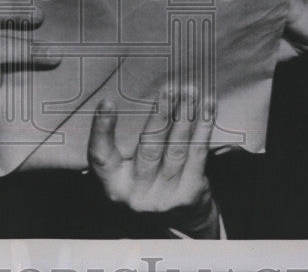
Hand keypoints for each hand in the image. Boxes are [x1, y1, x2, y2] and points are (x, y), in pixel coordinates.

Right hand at [87, 85, 219, 238]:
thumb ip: (125, 145)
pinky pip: (197, 154)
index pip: (101, 156)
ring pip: (176, 149)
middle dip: (161, 115)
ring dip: (185, 116)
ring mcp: (164, 197)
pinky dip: (202, 128)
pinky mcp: (189, 194)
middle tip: (169, 88)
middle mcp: (136, 195)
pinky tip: (206, 109)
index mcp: (114, 185)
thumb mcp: (128, 171)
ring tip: (190, 92)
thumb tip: (132, 95)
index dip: (102, 130)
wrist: (182, 220)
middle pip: (148, 149)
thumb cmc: (149, 182)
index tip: (107, 102)